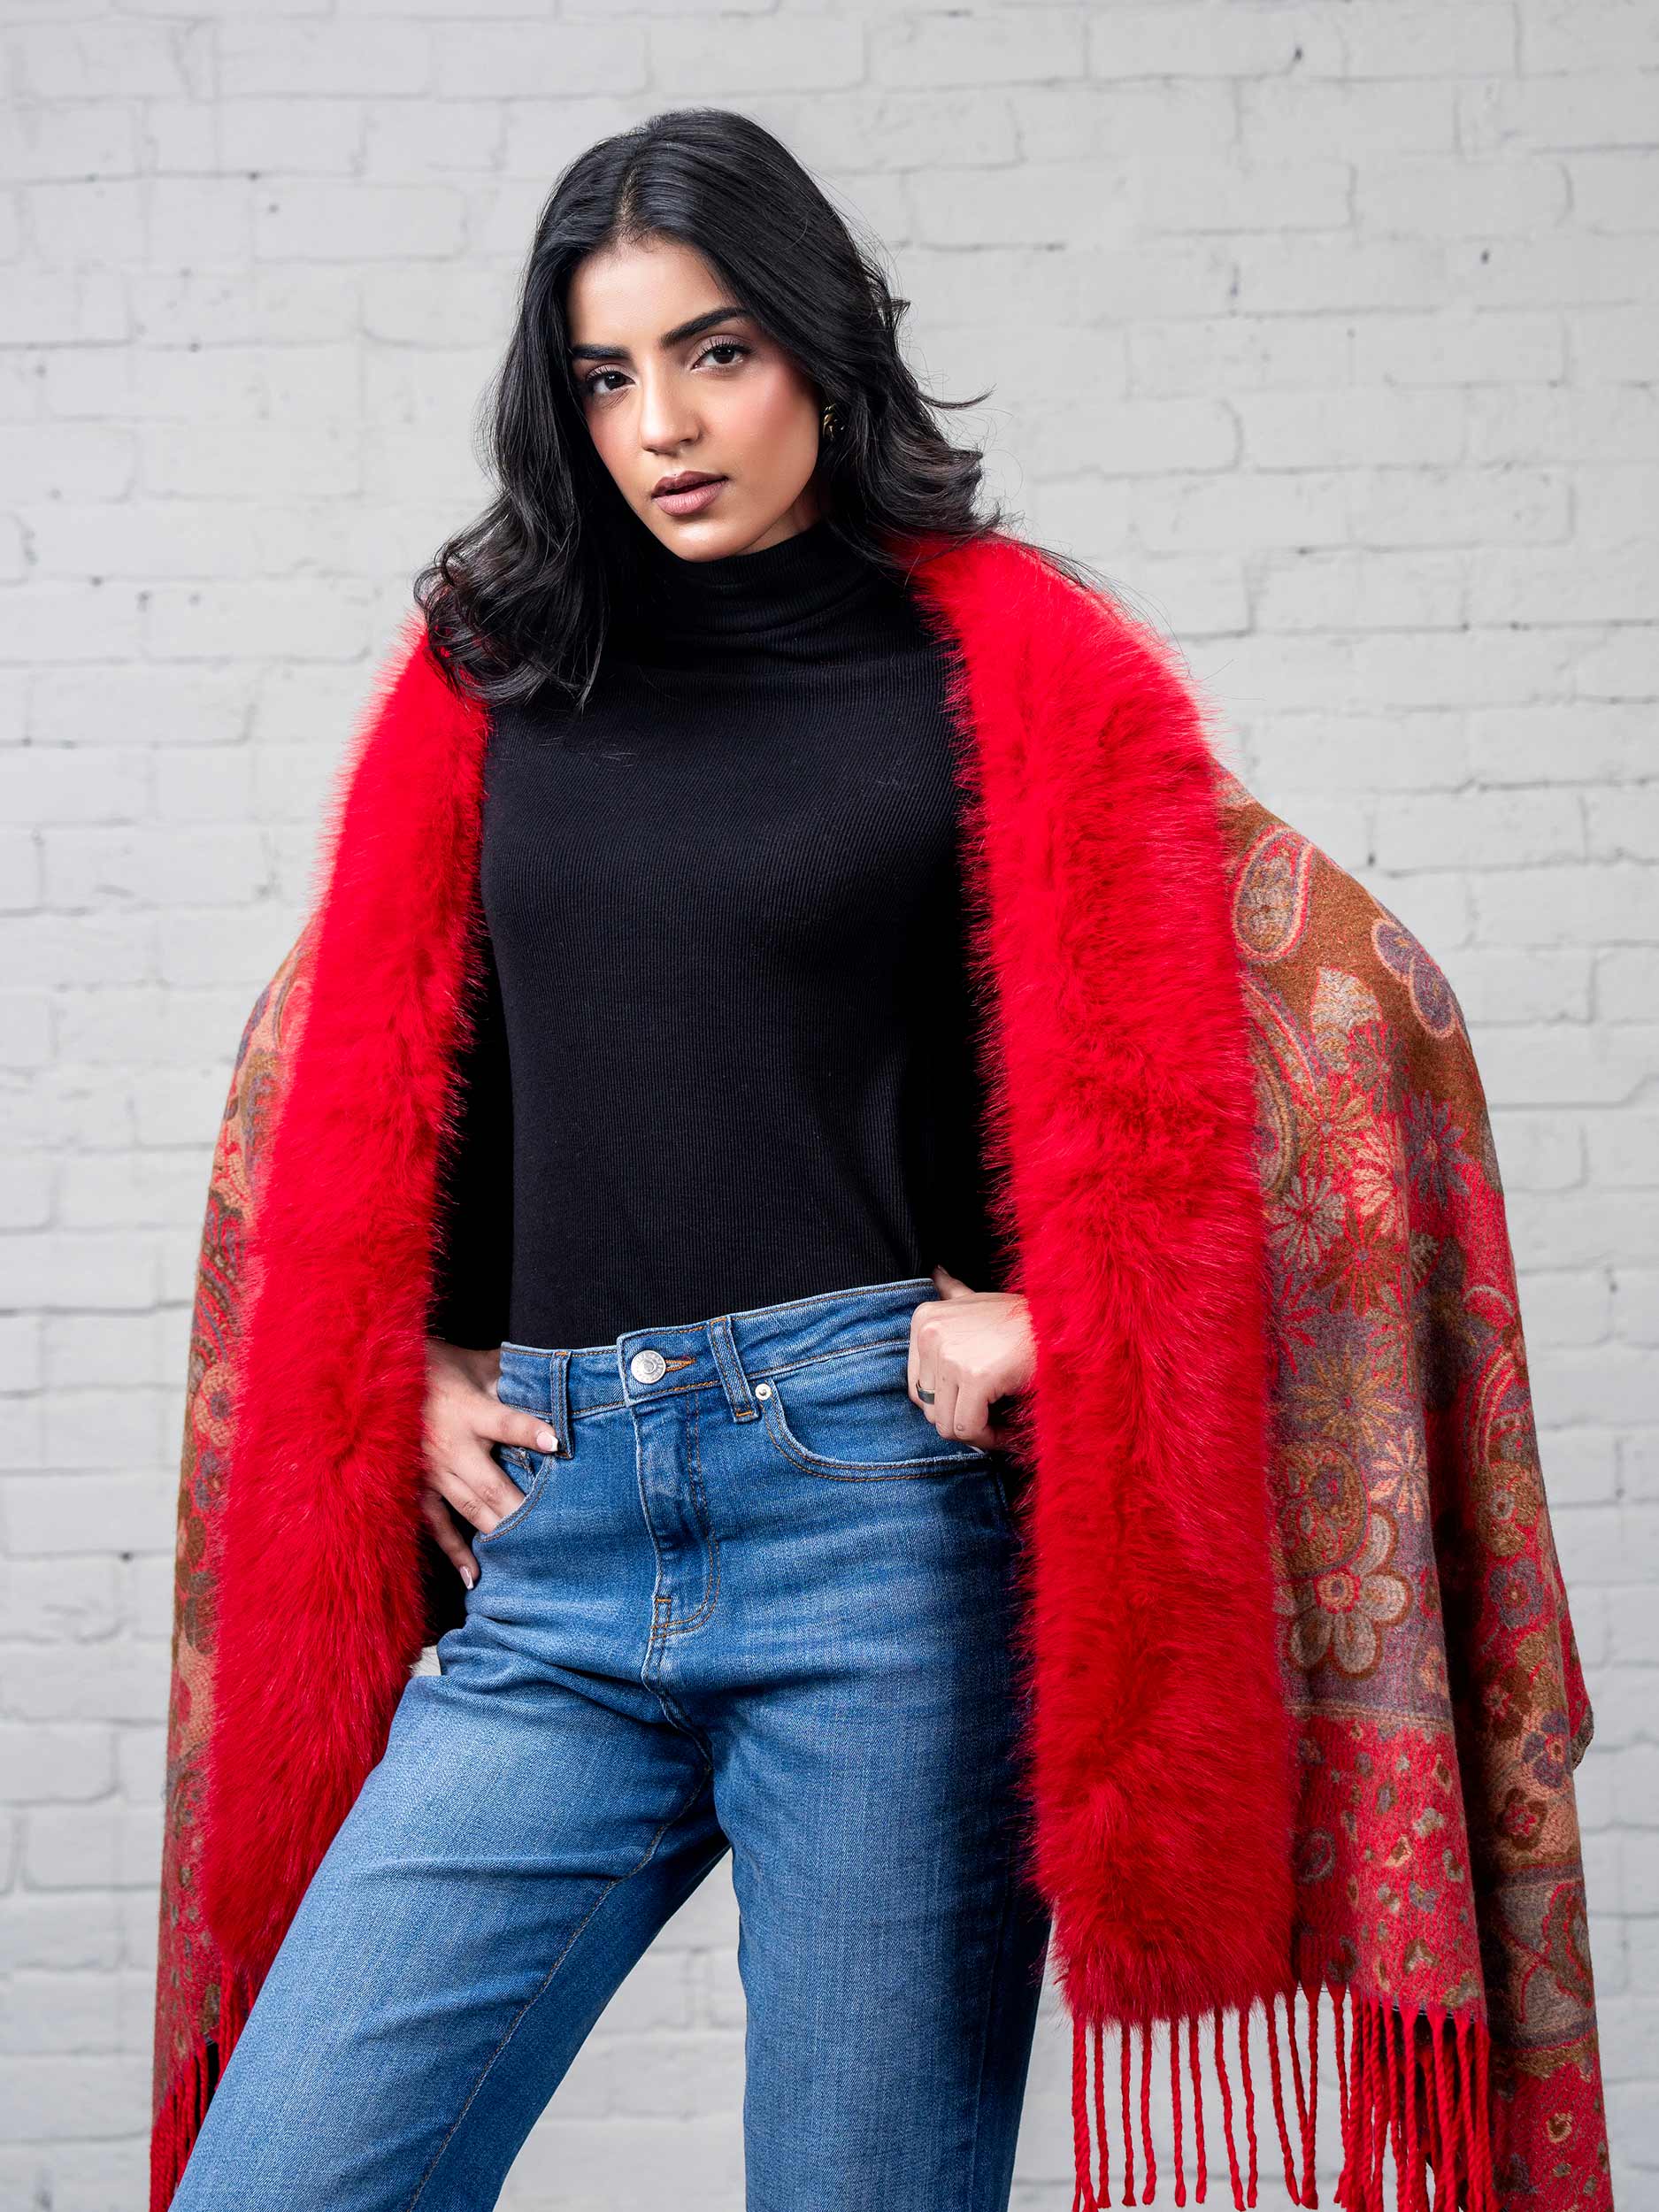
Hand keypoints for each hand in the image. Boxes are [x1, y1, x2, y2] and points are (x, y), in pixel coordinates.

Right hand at [419, 1336, 560, 1585]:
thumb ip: (508, 1373)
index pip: (503, 1422)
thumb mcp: (472, 1362)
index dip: (528, 1431)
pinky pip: (437, 1523)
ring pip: (470, 1508)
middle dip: (521, 1508)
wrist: (375, 1378)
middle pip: (490, 1483)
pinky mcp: (417, 1488)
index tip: (556, 1442)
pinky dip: (455, 1550)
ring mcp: (431, 1472)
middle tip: (556, 1531)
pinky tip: (474, 1576)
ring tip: (529, 1555)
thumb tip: (549, 1375)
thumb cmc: (433, 1366)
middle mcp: (449, 1446)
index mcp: (466, 1410)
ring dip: (498, 1531)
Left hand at [906, 1264, 1033, 1451]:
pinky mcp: (974, 1377)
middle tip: (994, 1420)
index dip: (948, 1405)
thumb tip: (935, 1273)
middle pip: (929, 1407)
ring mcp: (950, 1354)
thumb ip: (953, 1295)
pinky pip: (968, 1429)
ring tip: (1003, 1425)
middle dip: (961, 1420)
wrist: (1065, 1326)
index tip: (976, 1407)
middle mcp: (929, 1333)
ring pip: (945, 1423)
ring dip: (977, 1433)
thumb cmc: (1025, 1319)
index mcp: (925, 1318)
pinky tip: (1009, 1431)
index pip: (917, 1387)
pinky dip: (989, 1439)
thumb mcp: (980, 1301)